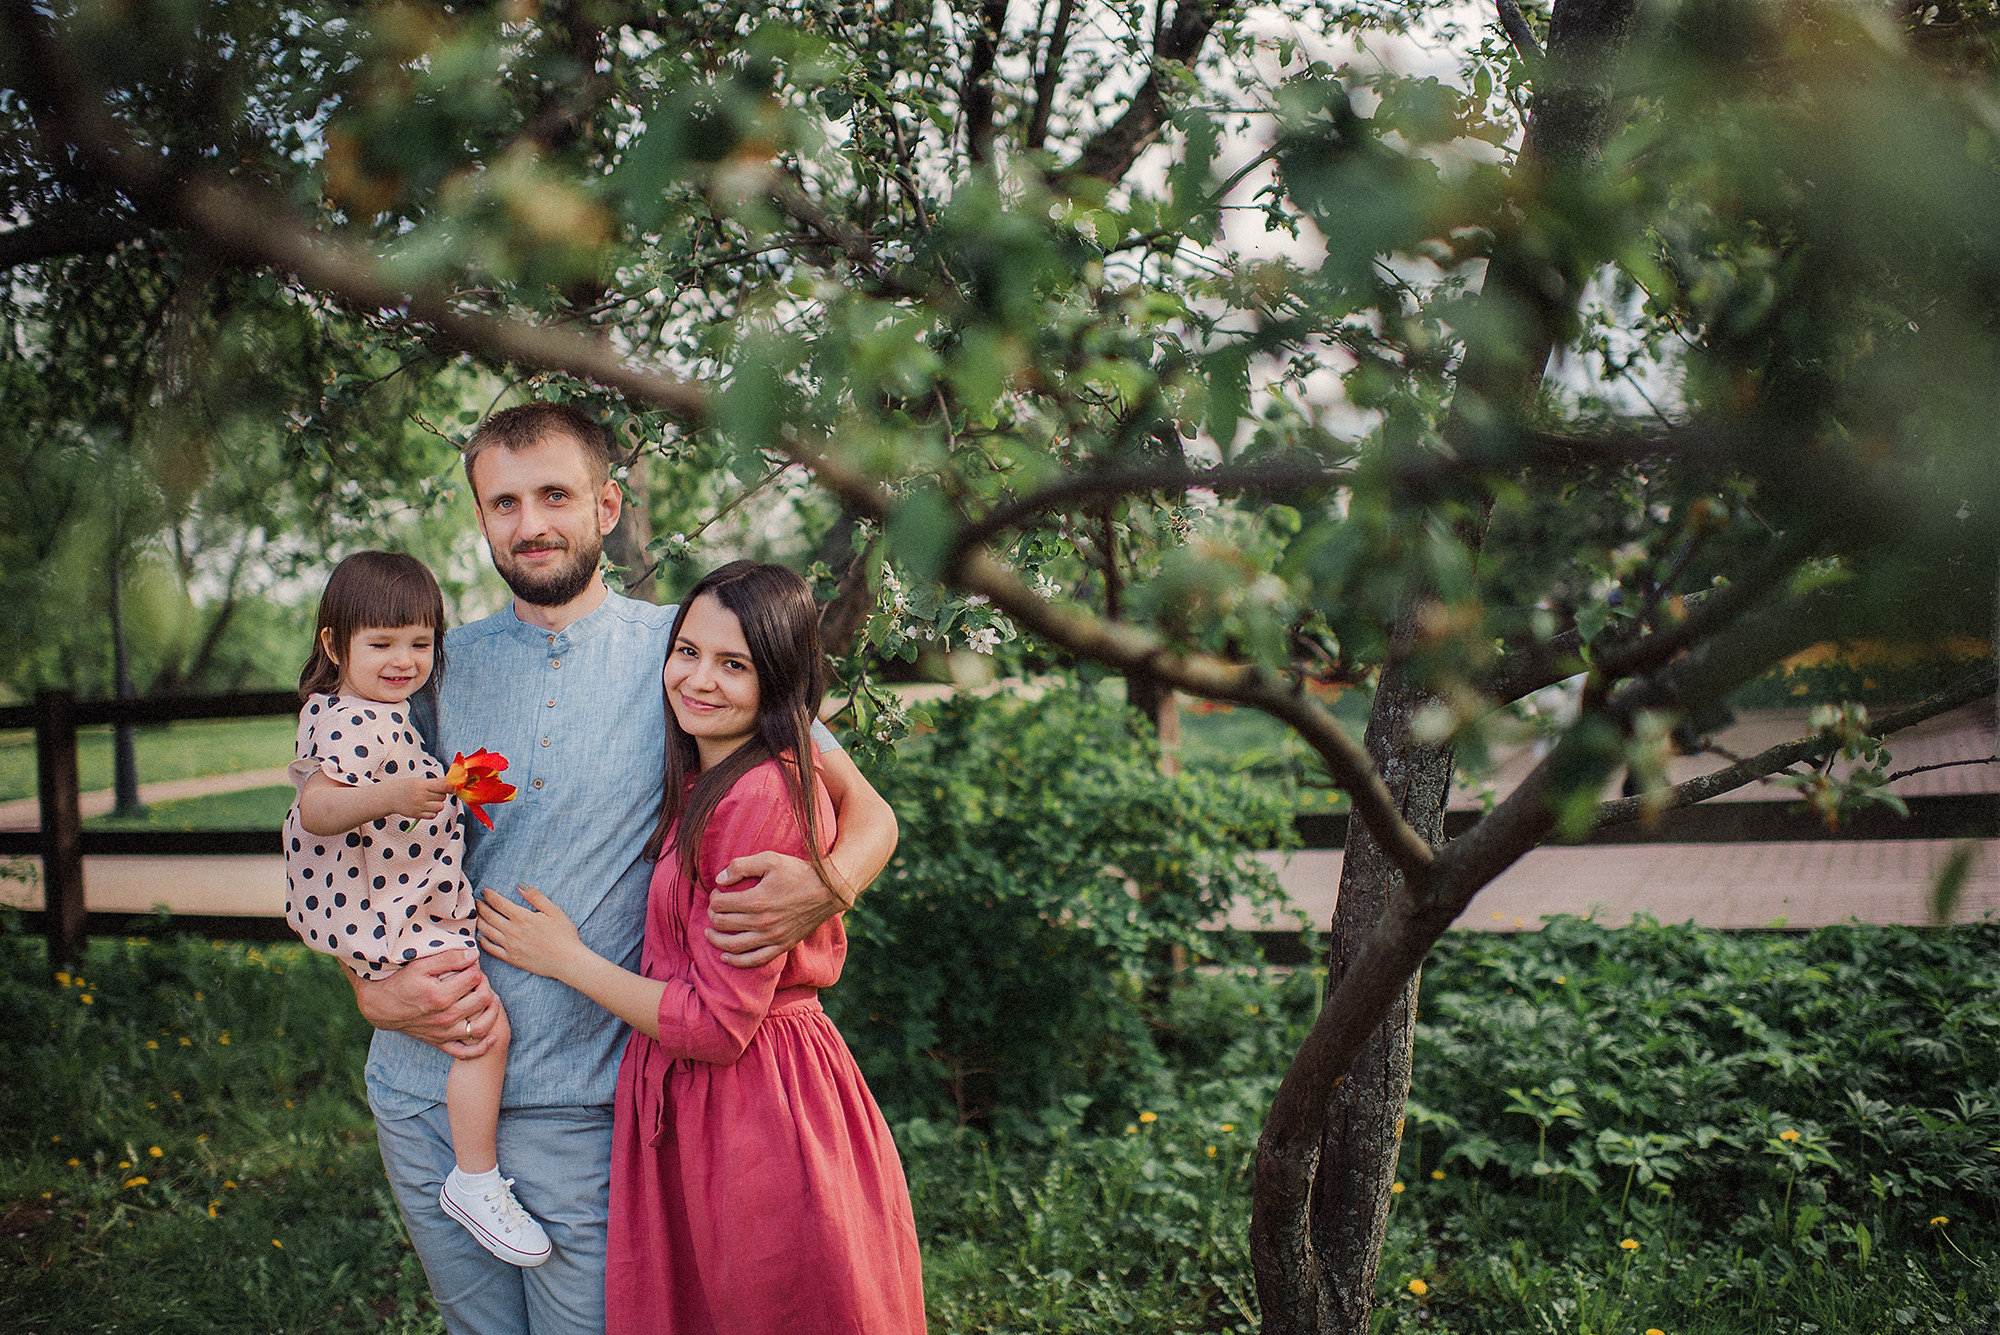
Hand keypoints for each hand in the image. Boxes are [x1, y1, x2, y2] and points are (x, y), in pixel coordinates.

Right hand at [348, 949, 498, 1057]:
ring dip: (492, 1012)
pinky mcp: (441, 1043)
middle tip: (479, 980)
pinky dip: (482, 1046)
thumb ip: (449, 958)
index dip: (475, 968)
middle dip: (486, 985)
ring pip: (481, 1027)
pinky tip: (492, 1035)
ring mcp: (444, 1033)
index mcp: (440, 997)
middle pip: (482, 1000)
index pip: (474, 978)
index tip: (470, 965)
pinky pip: (466, 1052)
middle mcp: (444, 1017)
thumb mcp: (421, 965)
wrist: (382, 1007)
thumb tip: (474, 955)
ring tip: (491, 1000)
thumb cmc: (402, 982)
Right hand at [394, 774, 452, 821]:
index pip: (443, 786)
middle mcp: (421, 796)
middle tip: (433, 793)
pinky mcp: (417, 815)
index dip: (451, 787)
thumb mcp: (419, 781)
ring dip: (438, 804)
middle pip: (443, 797)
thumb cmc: (407, 787)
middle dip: (441, 795)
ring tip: (429, 801)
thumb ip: (435, 782)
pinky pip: (433, 815)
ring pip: (440, 807)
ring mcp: (419, 806)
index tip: (452, 788)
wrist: (389, 797)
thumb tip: (451, 781)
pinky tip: (425, 808)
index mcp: (422, 785)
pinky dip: (432, 812)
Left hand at [478, 887, 585, 981]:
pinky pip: (491, 949)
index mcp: (522, 917)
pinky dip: (483, 942)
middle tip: (475, 902)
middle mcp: (512, 931)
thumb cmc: (564, 934)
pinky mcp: (511, 959)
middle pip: (489, 916)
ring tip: (476, 916)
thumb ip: (535, 897)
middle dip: (481, 907)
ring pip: (487, 931)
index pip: (499, 903)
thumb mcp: (554, 911)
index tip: (484, 891)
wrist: (567, 961)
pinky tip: (480, 937)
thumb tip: (520, 886)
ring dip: (479, 921)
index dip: (489, 895)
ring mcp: (510, 946)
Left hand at [707, 851, 841, 968]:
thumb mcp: (770, 859)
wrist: (829, 890)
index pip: (720, 904)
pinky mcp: (782, 946)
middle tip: (713, 908)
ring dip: (716, 940)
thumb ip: (741, 866)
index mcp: (757, 900)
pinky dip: (737, 961)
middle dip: (712, 915)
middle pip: (723, 924)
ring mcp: (772, 937)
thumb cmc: (799, 872)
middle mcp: (762, 922)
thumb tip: (719, 879)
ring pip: (734, 945)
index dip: (714, 898)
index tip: (717, 893)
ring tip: (709, 933)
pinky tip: (725, 956)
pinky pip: (754, 960)